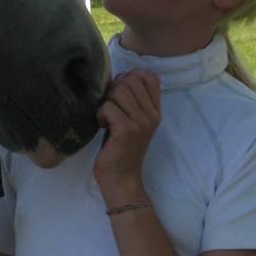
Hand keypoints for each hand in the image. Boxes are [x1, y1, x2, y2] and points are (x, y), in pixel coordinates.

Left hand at [93, 70, 160, 204]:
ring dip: (106, 101)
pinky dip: (100, 114)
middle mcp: (152, 115)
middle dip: (114, 88)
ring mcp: (141, 123)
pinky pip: (108, 107)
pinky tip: (103, 125)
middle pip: (130, 79)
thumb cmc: (121, 148)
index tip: (119, 91)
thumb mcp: (133, 121)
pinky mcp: (127, 130)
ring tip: (107, 117)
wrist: (122, 179)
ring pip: (118, 90)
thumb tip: (120, 76)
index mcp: (155, 111)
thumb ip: (132, 100)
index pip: (150, 77)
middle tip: (110, 106)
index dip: (131, 76)